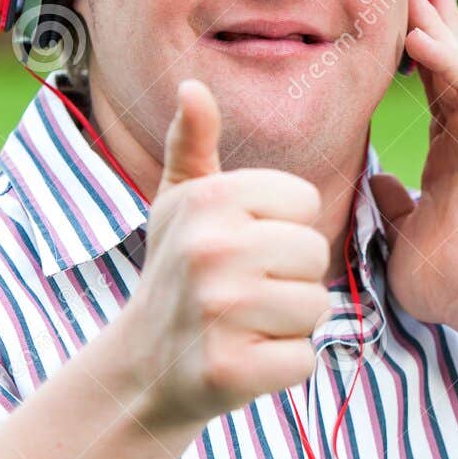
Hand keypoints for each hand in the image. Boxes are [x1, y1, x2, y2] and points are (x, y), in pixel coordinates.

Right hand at [119, 79, 331, 430]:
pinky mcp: (229, 370)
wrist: (142, 365)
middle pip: (315, 254)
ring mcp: (218, 312)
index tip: (242, 245)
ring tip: (244, 323)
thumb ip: (192, 143)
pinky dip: (282, 366)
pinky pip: (303, 360)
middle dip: (291, 277)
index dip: (283, 228)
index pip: (305, 202)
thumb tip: (193, 88)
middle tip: (244, 291)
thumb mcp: (179, 200)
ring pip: (315, 307)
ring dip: (289, 322)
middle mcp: (210, 250)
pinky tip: (243, 358)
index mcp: (208, 199)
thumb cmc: (176, 269)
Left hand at [369, 0, 457, 339]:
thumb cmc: (449, 278)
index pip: (434, 90)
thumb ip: (397, 203)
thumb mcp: (405, 232)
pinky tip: (424, 34)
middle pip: (450, 67)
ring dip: (439, 28)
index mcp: (451, 155)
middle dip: (434, 23)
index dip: (418, 54)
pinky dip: (448, 59)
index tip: (401, 19)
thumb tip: (380, 182)